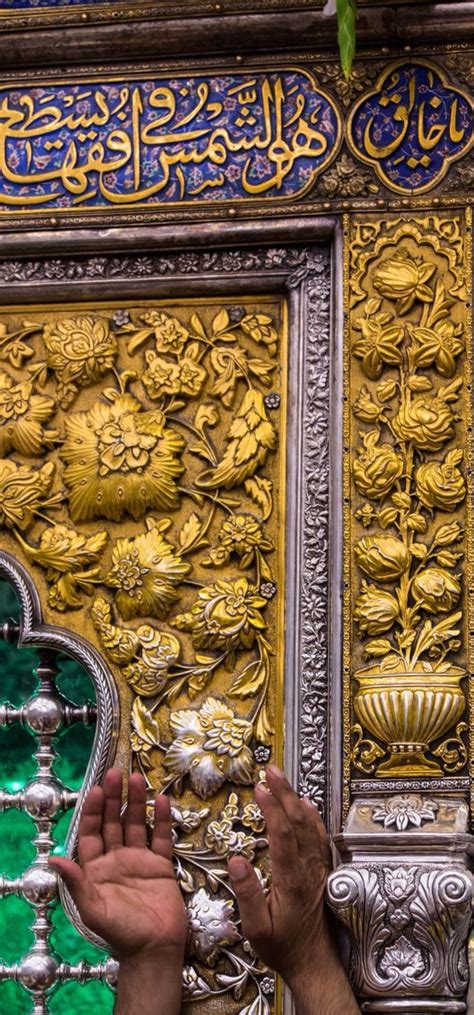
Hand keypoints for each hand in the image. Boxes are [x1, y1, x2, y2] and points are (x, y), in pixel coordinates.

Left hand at [49, 769, 186, 961]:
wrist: (155, 949)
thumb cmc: (121, 933)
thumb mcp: (93, 909)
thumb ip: (76, 882)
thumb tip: (53, 858)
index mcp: (96, 870)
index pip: (91, 833)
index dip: (92, 811)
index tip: (96, 790)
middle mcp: (116, 860)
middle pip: (113, 822)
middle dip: (114, 798)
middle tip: (116, 773)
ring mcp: (139, 861)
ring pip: (136, 824)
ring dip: (136, 802)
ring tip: (138, 778)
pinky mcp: (161, 866)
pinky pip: (161, 838)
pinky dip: (160, 819)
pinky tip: (161, 800)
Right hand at [227, 765, 358, 1013]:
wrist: (312, 962)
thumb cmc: (281, 947)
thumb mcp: (256, 928)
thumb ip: (248, 893)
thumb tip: (235, 860)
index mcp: (291, 880)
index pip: (282, 834)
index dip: (271, 808)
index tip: (259, 788)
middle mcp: (308, 869)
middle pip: (298, 821)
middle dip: (284, 792)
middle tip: (271, 770)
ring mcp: (318, 869)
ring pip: (310, 825)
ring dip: (296, 799)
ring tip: (284, 779)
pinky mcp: (322, 872)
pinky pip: (319, 837)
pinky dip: (313, 816)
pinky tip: (307, 805)